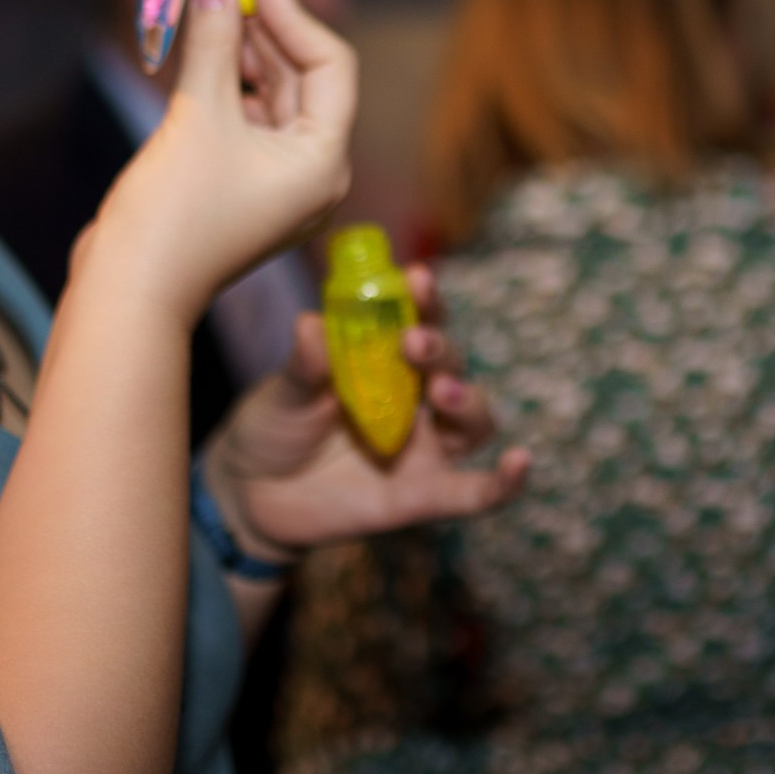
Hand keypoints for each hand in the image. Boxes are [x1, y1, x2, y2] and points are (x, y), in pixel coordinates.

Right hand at [74, 0, 353, 324]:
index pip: (330, 65)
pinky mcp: (241, 183)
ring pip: (271, 95)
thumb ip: (215, 41)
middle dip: (265, 26)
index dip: (293, 14)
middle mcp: (313, 171)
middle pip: (301, 77)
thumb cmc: (174, 213)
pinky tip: (198, 50)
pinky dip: (225, 82)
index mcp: (324, 160)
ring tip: (207, 6)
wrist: (128, 290)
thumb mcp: (199, 115)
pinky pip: (246, 118)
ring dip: (242, 50)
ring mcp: (277, 180)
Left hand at [201, 265, 532, 561]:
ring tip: (439, 391)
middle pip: (452, 366)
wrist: (254, 495)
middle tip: (413, 341)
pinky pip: (475, 493)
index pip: (420, 320)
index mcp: (386, 360)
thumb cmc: (274, 428)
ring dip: (466, 400)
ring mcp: (425, 447)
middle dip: (440, 349)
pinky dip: (505, 482)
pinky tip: (520, 463)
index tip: (416, 278)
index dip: (425, 299)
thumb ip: (303, 366)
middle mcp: (416, 399)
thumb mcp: (283, 393)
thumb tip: (310, 324)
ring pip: (473, 420)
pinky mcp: (424, 495)